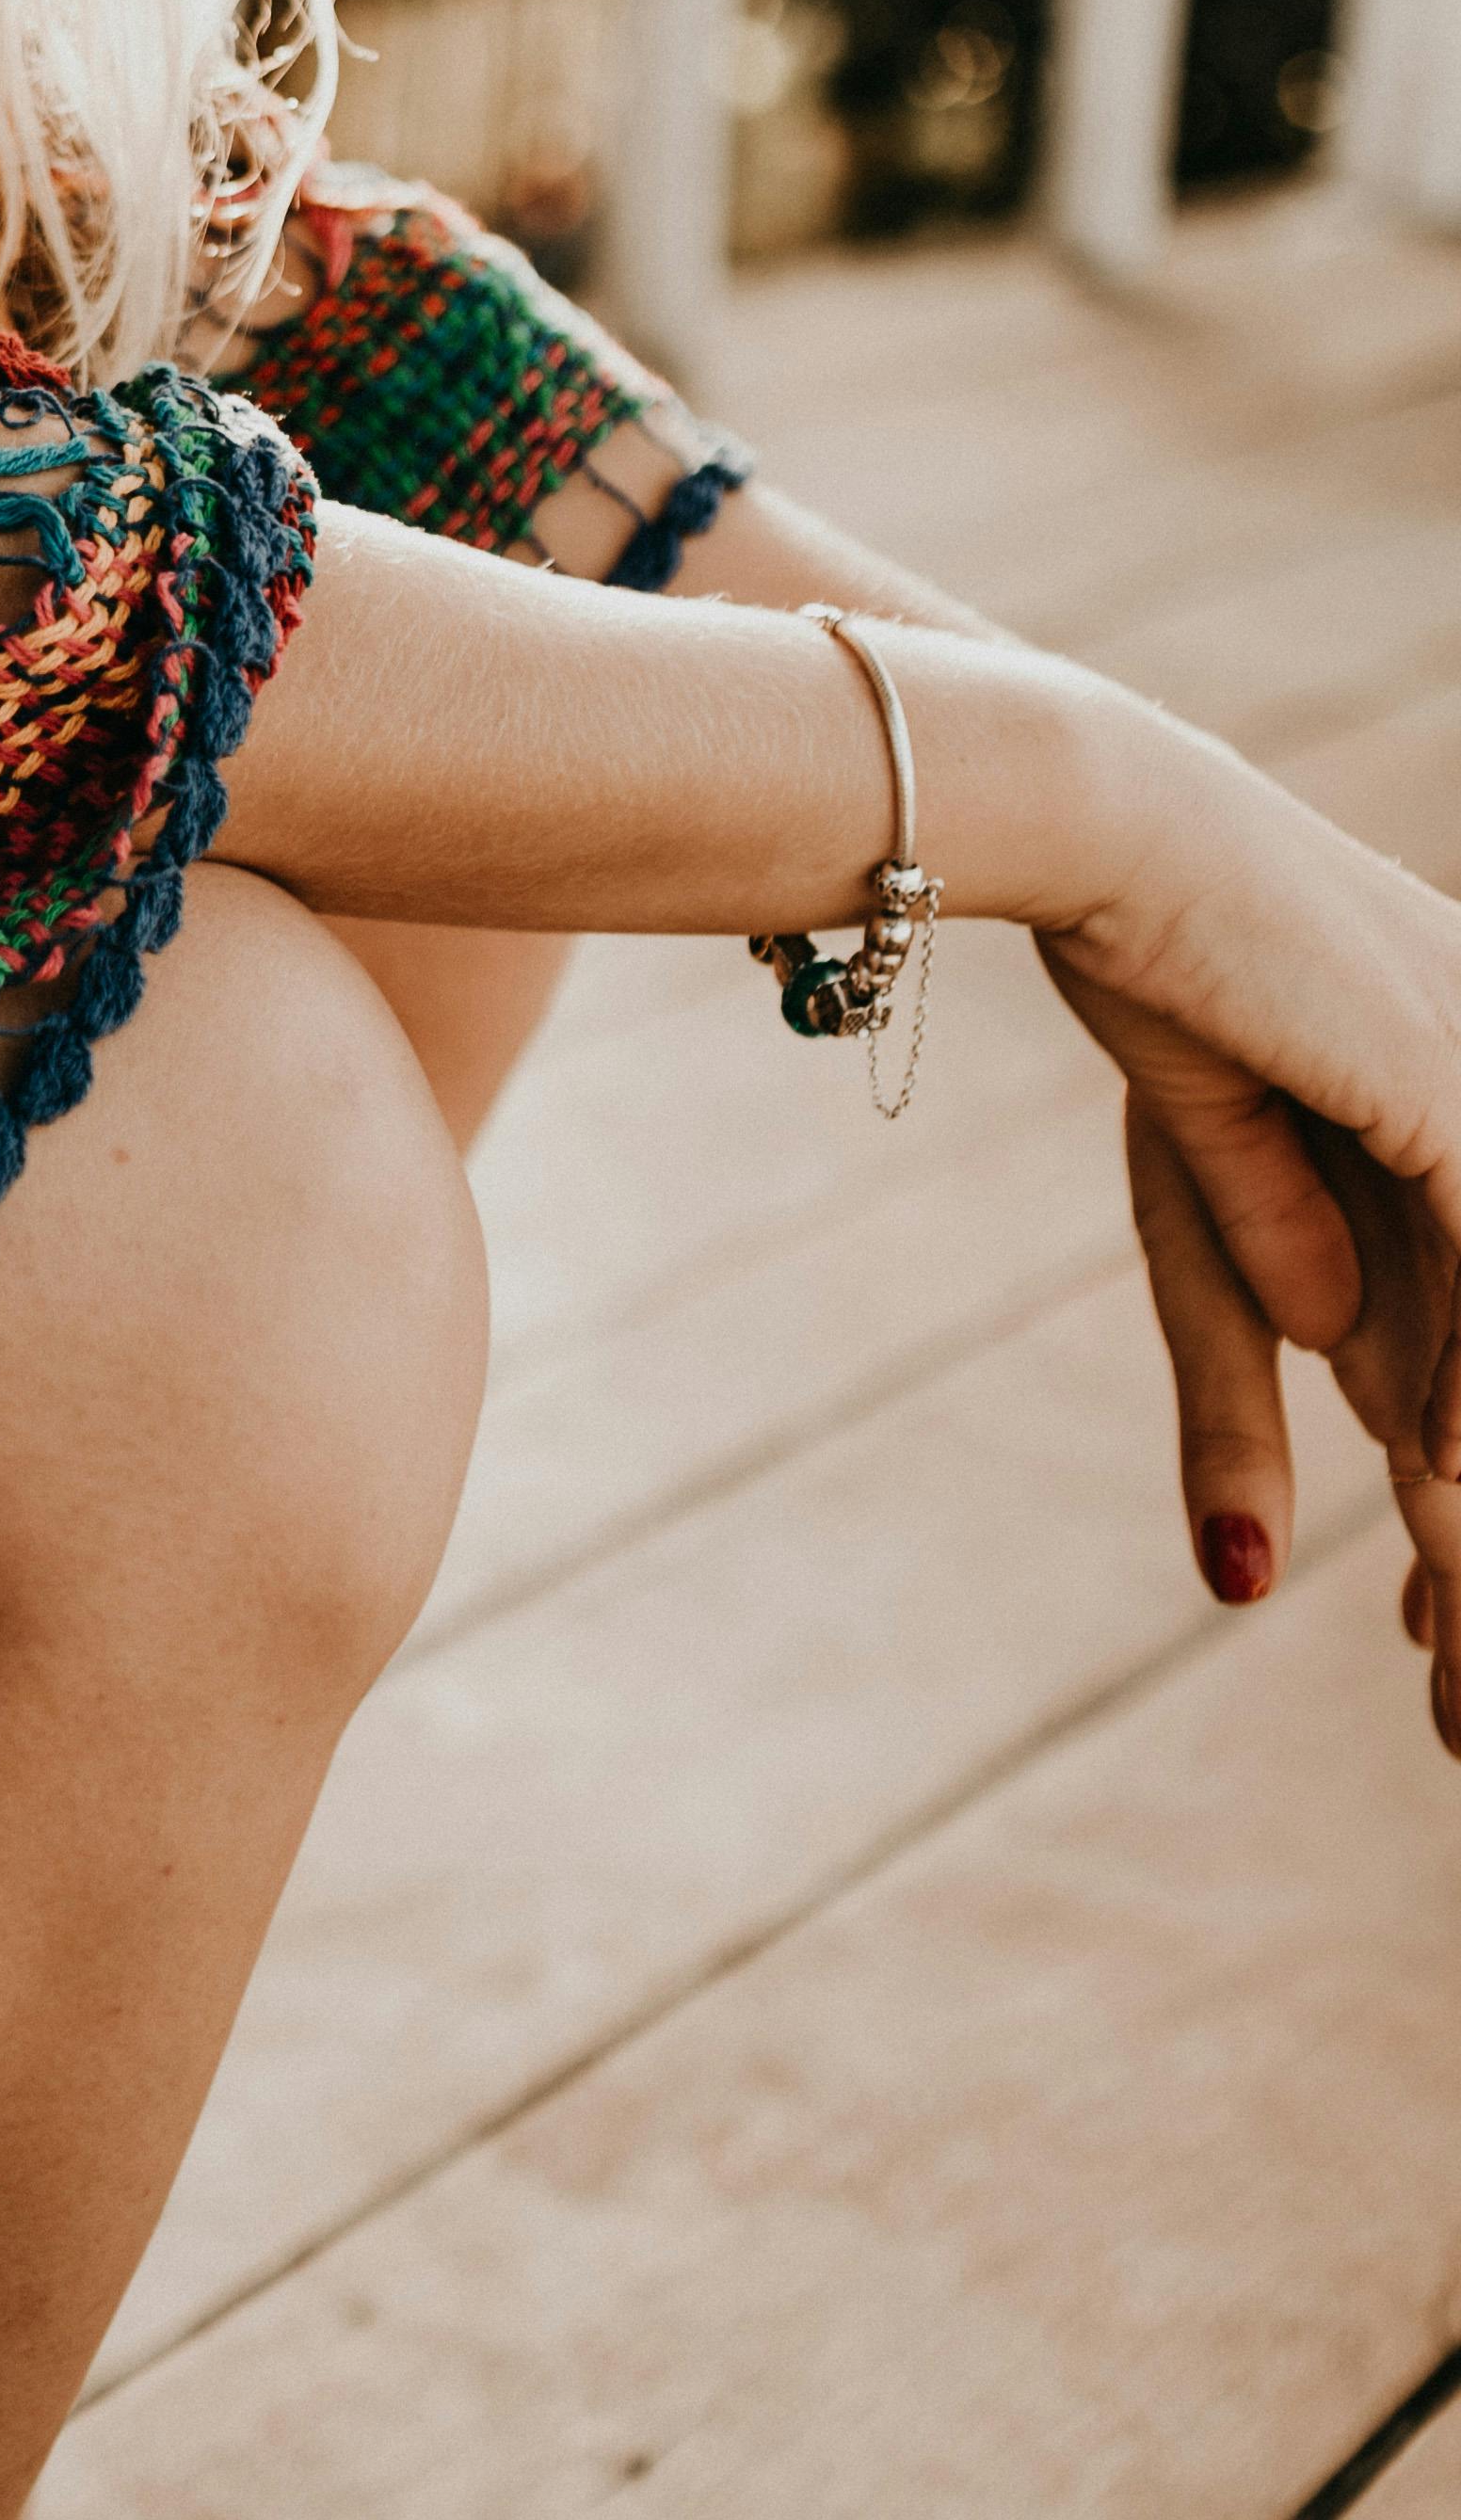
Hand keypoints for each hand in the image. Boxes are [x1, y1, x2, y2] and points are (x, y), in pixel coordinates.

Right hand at [1036, 703, 1460, 1743]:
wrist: (1095, 828)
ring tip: (1445, 1659)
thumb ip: (1280, 1290)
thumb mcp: (1205, 1184)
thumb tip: (1338, 1412)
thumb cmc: (1140, 962)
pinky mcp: (1453, 1097)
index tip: (1433, 1631)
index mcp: (1456, 1103)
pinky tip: (1432, 1523)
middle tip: (1445, 1691)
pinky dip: (1453, 1424)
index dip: (1454, 1485)